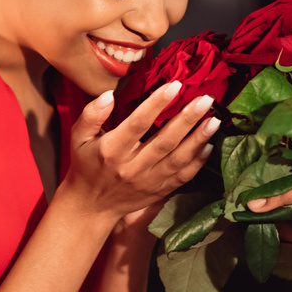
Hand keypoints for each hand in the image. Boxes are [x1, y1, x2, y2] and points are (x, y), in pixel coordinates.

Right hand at [63, 81, 218, 219]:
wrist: (91, 206)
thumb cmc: (86, 166)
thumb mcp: (78, 138)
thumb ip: (91, 115)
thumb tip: (109, 95)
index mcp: (112, 150)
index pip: (138, 123)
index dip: (157, 104)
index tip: (175, 86)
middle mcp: (132, 167)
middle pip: (164, 141)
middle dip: (187, 119)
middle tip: (205, 100)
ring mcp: (148, 181)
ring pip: (178, 159)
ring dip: (198, 139)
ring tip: (214, 120)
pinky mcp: (159, 191)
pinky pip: (182, 177)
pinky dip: (198, 162)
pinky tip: (208, 146)